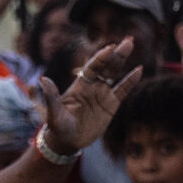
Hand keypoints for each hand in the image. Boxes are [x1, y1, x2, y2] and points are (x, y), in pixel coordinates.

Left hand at [39, 38, 141, 156]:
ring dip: (122, 60)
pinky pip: (123, 90)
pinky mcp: (111, 105)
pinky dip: (131, 80)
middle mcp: (92, 86)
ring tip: (131, 44)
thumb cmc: (57, 127)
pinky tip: (139, 70)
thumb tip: (42, 80)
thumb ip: (51, 97)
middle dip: (116, 54)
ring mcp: (102, 95)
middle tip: (127, 40)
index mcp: (79, 86)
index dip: (101, 58)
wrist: (68, 141)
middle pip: (106, 66)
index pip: (92, 68)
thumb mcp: (53, 113)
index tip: (110, 48)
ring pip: (115, 74)